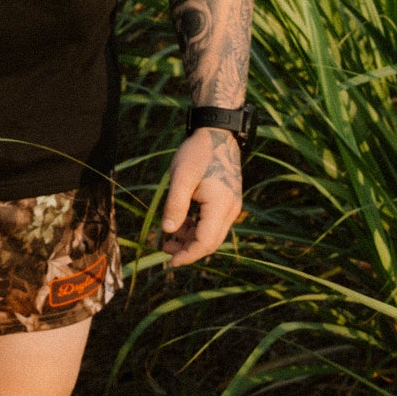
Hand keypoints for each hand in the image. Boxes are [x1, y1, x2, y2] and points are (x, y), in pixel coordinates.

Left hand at [160, 128, 242, 266]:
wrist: (218, 134)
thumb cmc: (198, 153)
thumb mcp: (181, 177)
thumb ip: (175, 204)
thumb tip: (167, 231)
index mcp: (220, 206)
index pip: (205, 242)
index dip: (188, 255)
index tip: (169, 261)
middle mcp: (231, 210)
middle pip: (211, 242)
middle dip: (188, 250)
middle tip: (164, 249)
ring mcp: (232, 206)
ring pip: (212, 234)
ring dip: (191, 239)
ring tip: (169, 237)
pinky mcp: (228, 201)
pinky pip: (213, 223)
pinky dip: (197, 228)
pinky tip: (181, 223)